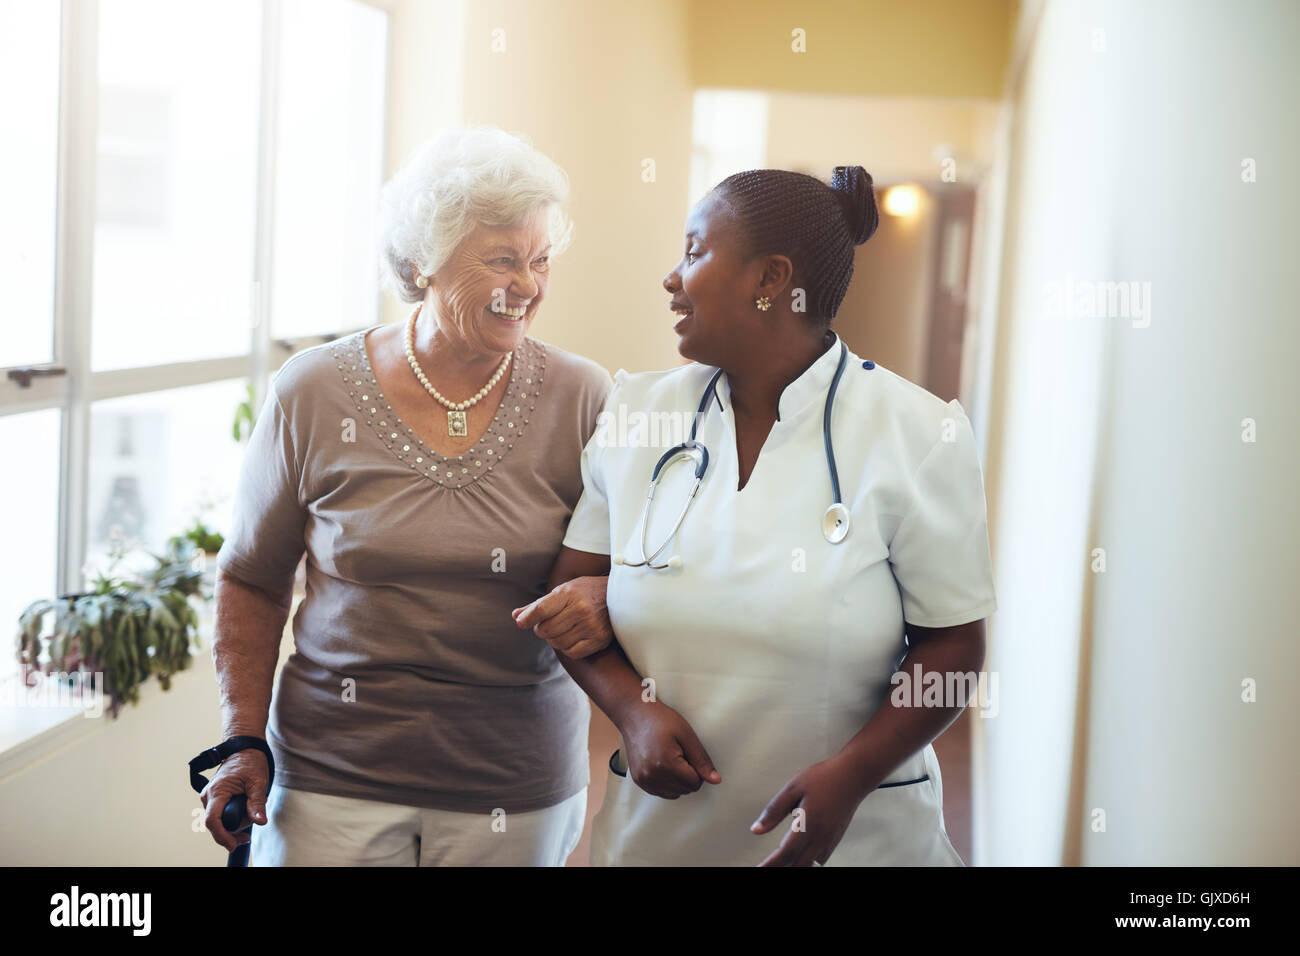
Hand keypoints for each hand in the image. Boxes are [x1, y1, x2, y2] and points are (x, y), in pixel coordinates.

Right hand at [199, 749, 269, 851]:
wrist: (244, 749)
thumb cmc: (251, 762)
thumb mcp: (258, 782)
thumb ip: (257, 802)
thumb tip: (260, 821)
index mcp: (217, 791)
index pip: (213, 820)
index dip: (222, 836)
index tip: (233, 845)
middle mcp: (208, 796)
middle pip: (218, 824)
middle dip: (236, 828)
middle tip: (255, 818)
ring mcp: (209, 798)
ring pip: (220, 821)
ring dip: (237, 821)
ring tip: (251, 807)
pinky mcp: (213, 799)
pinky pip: (221, 815)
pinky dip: (233, 817)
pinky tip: (244, 809)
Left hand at [512, 576, 612, 658]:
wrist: (619, 595)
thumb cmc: (586, 592)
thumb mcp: (563, 591)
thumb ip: (539, 605)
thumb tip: (516, 617)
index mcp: (569, 593)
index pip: (541, 610)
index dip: (527, 619)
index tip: (522, 623)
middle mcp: (580, 609)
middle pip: (545, 630)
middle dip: (542, 629)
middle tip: (548, 623)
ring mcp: (591, 626)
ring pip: (556, 643)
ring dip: (554, 639)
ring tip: (562, 629)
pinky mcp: (599, 640)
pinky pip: (571, 652)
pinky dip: (566, 648)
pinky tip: (571, 637)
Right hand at [620, 701, 721, 798]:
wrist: (635, 715)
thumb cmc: (661, 720)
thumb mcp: (687, 735)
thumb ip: (702, 760)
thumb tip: (715, 780)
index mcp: (665, 764)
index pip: (694, 783)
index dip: (697, 769)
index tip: (689, 754)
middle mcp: (652, 776)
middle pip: (684, 790)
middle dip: (687, 775)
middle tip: (679, 753)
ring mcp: (643, 780)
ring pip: (674, 794)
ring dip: (677, 780)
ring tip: (670, 758)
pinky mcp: (638, 781)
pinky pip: (661, 792)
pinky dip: (666, 782)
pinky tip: (662, 764)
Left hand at [750, 754, 869, 865]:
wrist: (853, 776)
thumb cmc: (825, 778)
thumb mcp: (793, 788)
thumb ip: (774, 811)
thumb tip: (757, 829)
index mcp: (808, 825)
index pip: (785, 853)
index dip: (770, 864)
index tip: (760, 868)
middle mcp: (820, 837)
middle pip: (797, 864)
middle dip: (781, 866)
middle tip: (767, 865)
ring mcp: (829, 839)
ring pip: (809, 863)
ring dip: (795, 863)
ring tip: (780, 861)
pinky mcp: (835, 838)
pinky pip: (820, 857)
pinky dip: (808, 859)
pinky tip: (800, 852)